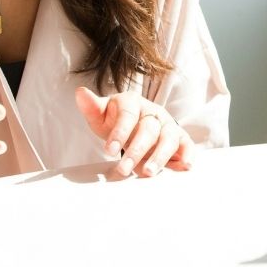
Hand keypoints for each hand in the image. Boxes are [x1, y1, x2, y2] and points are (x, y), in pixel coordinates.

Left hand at [74, 87, 194, 177]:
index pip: (128, 115)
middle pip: (148, 130)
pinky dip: (187, 156)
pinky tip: (183, 167)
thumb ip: (91, 107)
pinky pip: (186, 145)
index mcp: (132, 102)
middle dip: (136, 151)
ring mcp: (168, 125)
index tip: (109, 150)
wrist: (134, 124)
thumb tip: (80, 93)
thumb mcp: (101, 115)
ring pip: (168, 138)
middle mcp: (153, 112)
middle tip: (123, 170)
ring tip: (147, 173)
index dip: (119, 133)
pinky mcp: (179, 138)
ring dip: (159, 157)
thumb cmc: (116, 120)